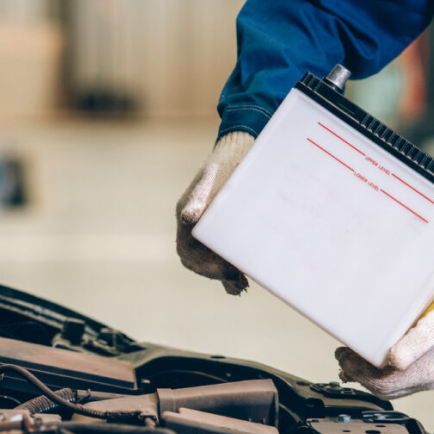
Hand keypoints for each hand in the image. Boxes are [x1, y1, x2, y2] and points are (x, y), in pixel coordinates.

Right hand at [176, 132, 254, 294]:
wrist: (245, 148)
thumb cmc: (229, 161)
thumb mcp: (215, 176)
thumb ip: (200, 197)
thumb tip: (188, 218)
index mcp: (188, 214)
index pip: (188, 252)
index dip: (204, 266)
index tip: (225, 271)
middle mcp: (195, 226)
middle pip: (198, 261)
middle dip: (216, 274)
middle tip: (238, 281)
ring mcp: (210, 230)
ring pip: (211, 262)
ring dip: (225, 276)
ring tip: (242, 285)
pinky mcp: (226, 231)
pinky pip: (224, 257)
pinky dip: (232, 272)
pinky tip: (245, 280)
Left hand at [336, 281, 433, 398]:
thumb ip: (414, 344)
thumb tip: (394, 361)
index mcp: (428, 372)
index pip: (384, 384)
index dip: (359, 373)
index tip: (344, 357)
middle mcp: (427, 379)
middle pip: (384, 388)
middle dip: (359, 375)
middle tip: (342, 356)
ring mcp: (427, 376)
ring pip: (390, 386)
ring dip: (367, 375)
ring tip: (350, 360)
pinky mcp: (426, 368)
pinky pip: (398, 379)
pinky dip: (379, 373)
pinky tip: (370, 362)